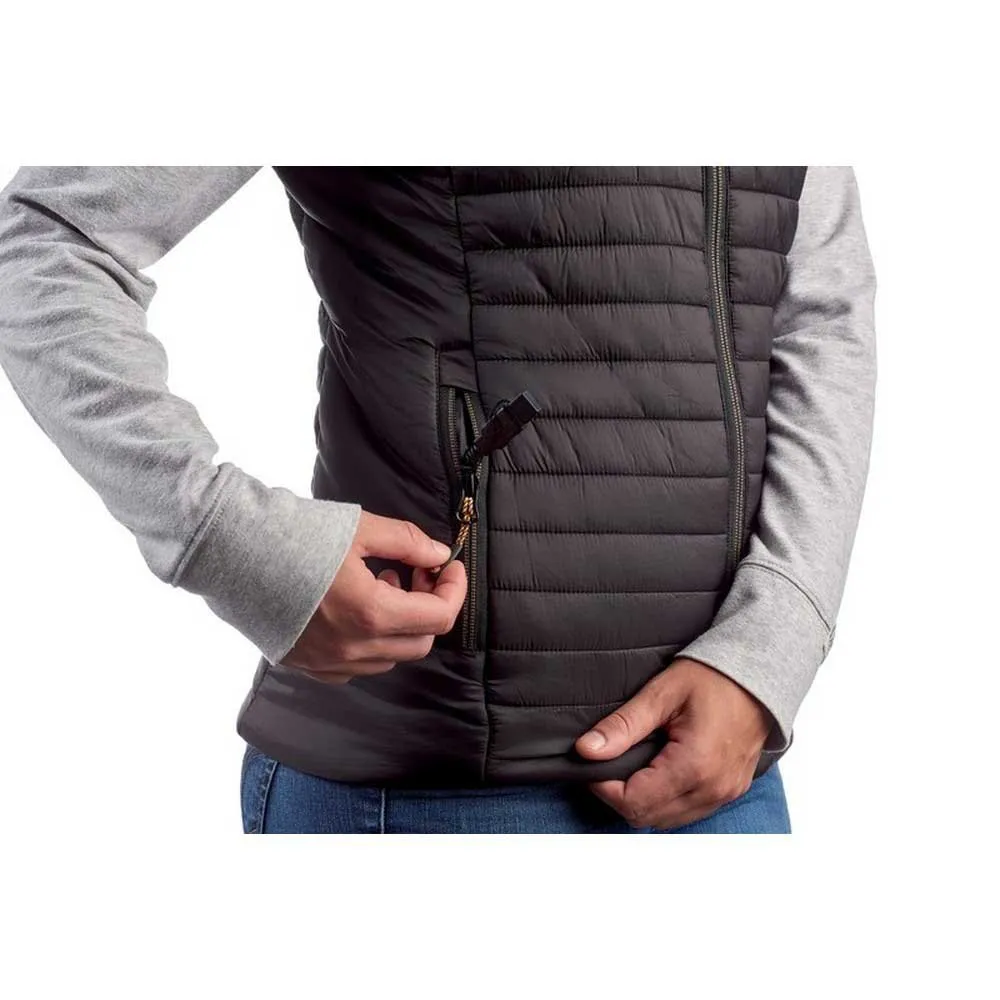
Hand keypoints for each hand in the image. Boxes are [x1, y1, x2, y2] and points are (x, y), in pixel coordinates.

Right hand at [283, 511, 466, 682]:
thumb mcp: (360, 528)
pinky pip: (356, 666)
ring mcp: (328, 662)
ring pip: (389, 657)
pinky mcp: (306, 664)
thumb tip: (438, 553)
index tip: (448, 565)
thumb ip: (407, 542)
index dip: (453, 589)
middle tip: (414, 571)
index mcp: (371, 614)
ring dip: (399, 624)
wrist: (229, 549)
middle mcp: (353, 648)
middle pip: (419, 641)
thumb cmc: (295, 533)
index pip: (439, 617)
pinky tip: (354, 608)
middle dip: (428, 606)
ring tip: (381, 584)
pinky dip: (370, 641)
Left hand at [574, 657, 772, 829]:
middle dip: (619, 796)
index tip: (593, 763)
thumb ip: (624, 725)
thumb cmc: (713, 677)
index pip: (634, 802)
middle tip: (608, 763)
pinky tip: (657, 773)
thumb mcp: (662, 693)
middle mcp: (713, 788)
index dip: (604, 787)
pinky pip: (688, 812)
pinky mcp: (730, 791)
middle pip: (648, 818)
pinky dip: (665, 801)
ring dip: (642, 801)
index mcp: (694, 766)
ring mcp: (725, 793)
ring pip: (667, 821)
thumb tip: (587, 749)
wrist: (760, 673)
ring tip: (631, 765)